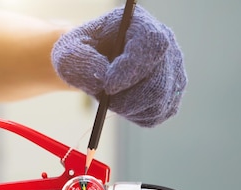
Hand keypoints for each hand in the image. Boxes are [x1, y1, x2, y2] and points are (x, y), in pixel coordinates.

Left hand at [51, 5, 186, 126]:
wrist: (91, 60)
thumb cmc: (80, 52)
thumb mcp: (68, 53)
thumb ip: (81, 63)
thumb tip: (105, 81)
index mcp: (139, 23)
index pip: (151, 44)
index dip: (131, 69)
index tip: (108, 87)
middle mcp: (164, 42)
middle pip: (158, 82)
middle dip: (125, 99)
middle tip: (104, 98)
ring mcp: (172, 67)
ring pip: (158, 103)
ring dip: (127, 109)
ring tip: (110, 97)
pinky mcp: (172, 91)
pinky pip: (156, 115)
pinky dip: (135, 116)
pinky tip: (123, 103)